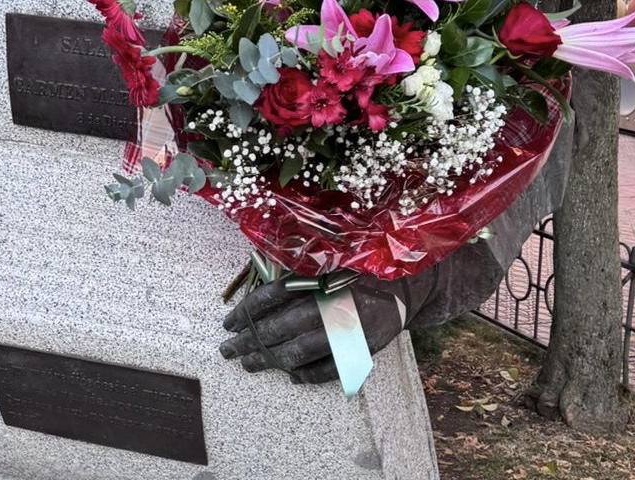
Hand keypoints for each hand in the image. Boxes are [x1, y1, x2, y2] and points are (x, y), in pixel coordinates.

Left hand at [219, 274, 411, 383]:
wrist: (406, 286)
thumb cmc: (359, 270)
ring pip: (300, 352)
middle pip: (281, 327)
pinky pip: (327, 370)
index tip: (229, 323)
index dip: (248, 311)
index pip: (274, 295)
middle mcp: (331, 304)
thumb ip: (297, 272)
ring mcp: (347, 331)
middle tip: (228, 350)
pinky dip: (306, 375)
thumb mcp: (328, 260)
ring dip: (270, 360)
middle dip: (250, 341)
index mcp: (320, 278)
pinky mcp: (362, 351)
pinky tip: (289, 375)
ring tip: (249, 364)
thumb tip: (258, 294)